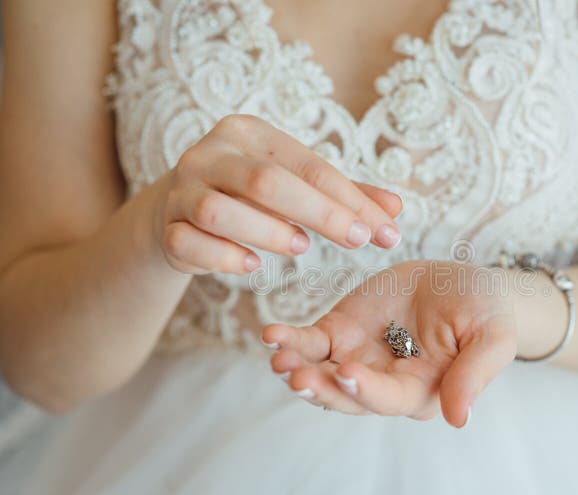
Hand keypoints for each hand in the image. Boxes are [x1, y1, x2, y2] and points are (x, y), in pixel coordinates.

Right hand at [154, 114, 402, 274]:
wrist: (180, 208)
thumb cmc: (252, 194)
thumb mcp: (297, 184)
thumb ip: (344, 195)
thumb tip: (397, 209)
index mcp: (249, 132)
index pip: (309, 165)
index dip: (351, 200)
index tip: (387, 231)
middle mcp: (210, 153)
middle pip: (265, 180)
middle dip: (319, 212)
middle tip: (357, 240)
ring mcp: (182, 190)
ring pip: (220, 211)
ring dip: (267, 232)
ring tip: (300, 247)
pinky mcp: (167, 228)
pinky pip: (191, 244)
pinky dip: (224, 257)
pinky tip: (253, 265)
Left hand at [262, 261, 518, 426]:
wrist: (467, 286)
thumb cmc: (487, 313)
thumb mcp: (493, 338)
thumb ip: (475, 374)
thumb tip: (459, 419)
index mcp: (421, 391)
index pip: (388, 398)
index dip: (367, 390)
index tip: (348, 372)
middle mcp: (383, 382)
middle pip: (346, 394)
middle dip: (322, 387)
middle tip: (298, 375)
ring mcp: (358, 358)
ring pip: (321, 372)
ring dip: (298, 368)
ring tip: (280, 357)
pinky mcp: (341, 333)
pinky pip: (310, 342)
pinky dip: (291, 341)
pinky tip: (273, 335)